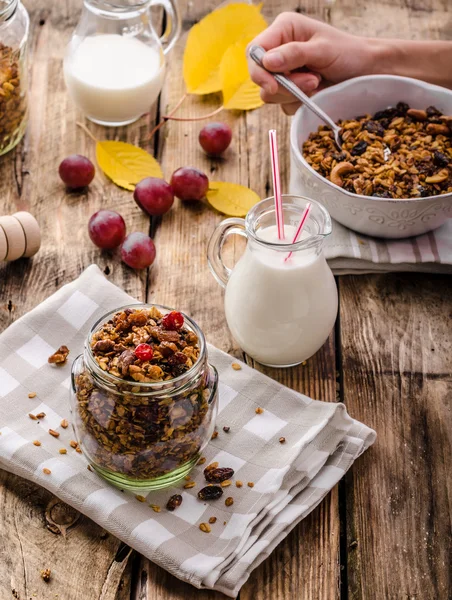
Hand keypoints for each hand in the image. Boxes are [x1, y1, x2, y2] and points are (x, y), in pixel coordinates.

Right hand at [247, 13, 375, 114]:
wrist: (364, 72)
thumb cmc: (348, 53)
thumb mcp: (322, 50)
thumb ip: (294, 54)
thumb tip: (267, 61)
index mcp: (284, 30)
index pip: (254, 51)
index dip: (259, 70)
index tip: (273, 85)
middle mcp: (279, 49)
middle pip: (260, 75)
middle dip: (284, 85)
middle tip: (311, 82)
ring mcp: (284, 71)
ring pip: (270, 94)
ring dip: (294, 93)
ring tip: (317, 83)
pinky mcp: (289, 90)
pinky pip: (283, 104)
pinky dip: (298, 102)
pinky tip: (315, 92)